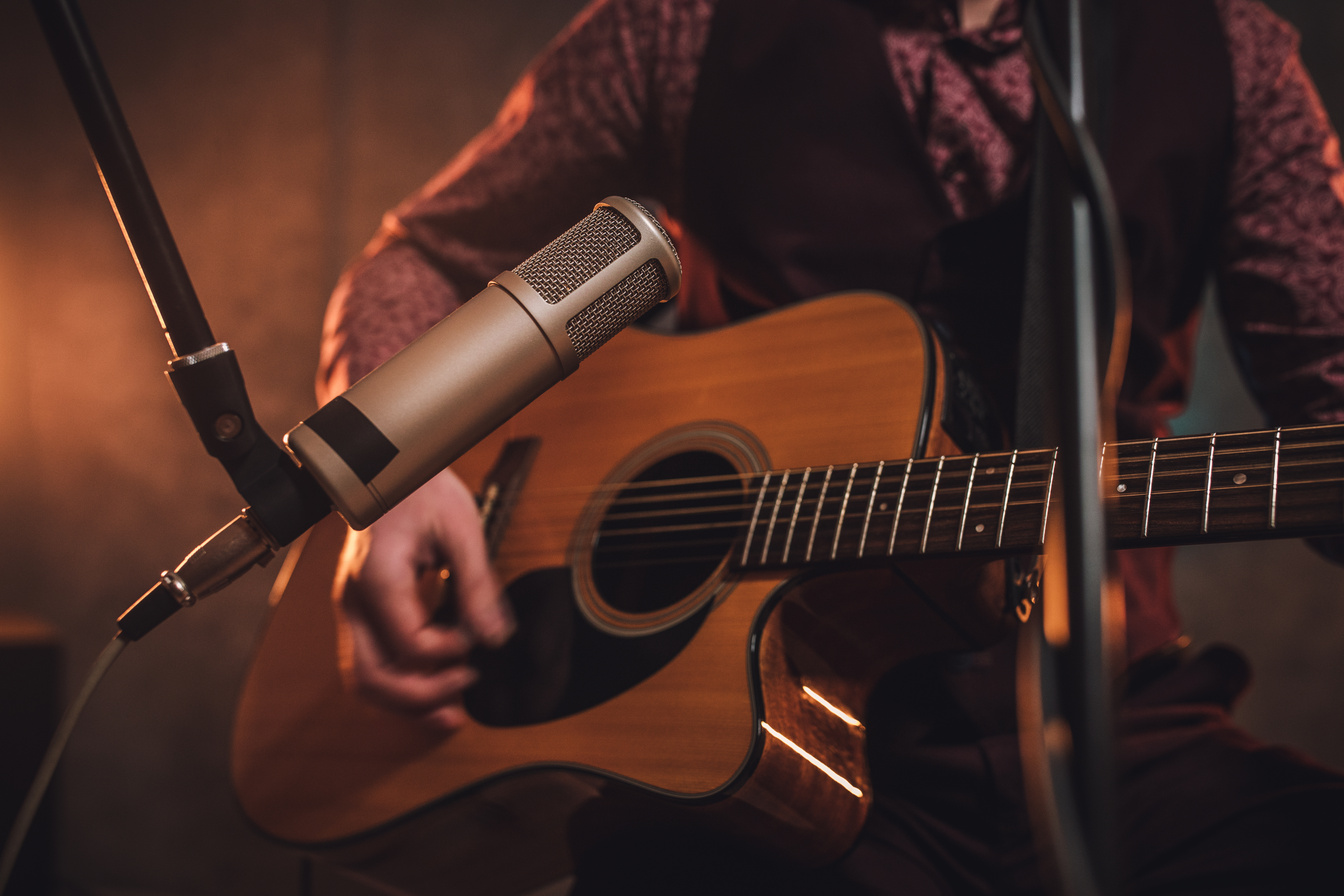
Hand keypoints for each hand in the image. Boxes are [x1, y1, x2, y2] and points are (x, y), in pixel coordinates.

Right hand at [331, 466, 512, 730]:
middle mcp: (353, 601)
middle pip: (371, 678)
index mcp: (377, 579)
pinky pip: (371, 663)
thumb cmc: (420, 488)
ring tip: (450, 713)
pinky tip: (434, 689)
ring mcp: (350, 609)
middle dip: (420, 699)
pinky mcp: (359, 612)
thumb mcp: (461, 527)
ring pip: (364, 680)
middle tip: (464, 696)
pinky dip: (399, 684)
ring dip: (406, 702)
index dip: (450, 653)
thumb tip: (496, 637)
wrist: (383, 465)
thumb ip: (477, 585)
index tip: (479, 641)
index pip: (410, 645)